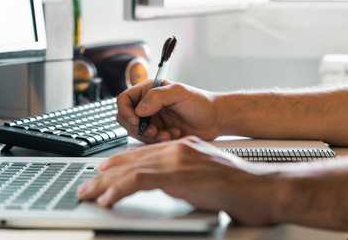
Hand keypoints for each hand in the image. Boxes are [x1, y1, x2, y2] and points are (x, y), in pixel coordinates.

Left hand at [77, 137, 280, 225]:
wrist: (261, 189)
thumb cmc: (239, 188)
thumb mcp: (204, 176)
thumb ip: (183, 177)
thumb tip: (168, 186)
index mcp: (181, 147)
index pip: (141, 154)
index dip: (117, 164)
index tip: (101, 173)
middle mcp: (175, 148)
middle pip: (130, 160)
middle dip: (103, 175)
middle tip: (86, 187)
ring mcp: (175, 159)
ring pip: (129, 170)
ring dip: (104, 184)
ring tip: (89, 195)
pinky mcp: (177, 175)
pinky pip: (138, 181)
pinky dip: (118, 191)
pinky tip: (108, 200)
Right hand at [117, 80, 220, 143]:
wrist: (215, 120)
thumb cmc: (200, 103)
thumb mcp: (179, 93)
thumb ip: (157, 97)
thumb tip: (139, 109)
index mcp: (148, 91)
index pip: (124, 100)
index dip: (126, 111)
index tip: (136, 120)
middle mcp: (147, 105)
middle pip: (126, 118)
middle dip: (138, 128)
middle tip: (153, 131)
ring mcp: (152, 120)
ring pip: (136, 132)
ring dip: (150, 136)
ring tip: (168, 134)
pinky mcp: (158, 133)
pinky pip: (148, 141)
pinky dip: (158, 141)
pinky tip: (173, 135)